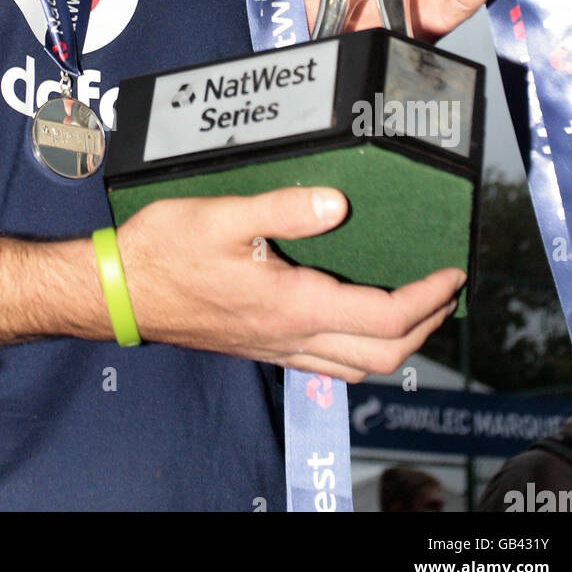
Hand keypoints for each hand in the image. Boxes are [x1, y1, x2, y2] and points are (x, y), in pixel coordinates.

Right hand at [115, 186, 464, 377]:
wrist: (119, 291)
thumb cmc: (164, 252)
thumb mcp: (223, 215)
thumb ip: (284, 208)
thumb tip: (338, 204)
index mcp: (293, 305)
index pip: (385, 318)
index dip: (429, 297)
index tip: (452, 271)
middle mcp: (292, 336)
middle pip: (383, 355)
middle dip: (426, 325)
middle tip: (443, 290)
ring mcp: (276, 348)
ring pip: (357, 367)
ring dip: (397, 343)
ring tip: (413, 307)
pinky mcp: (261, 347)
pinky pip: (327, 364)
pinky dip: (359, 349)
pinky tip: (352, 319)